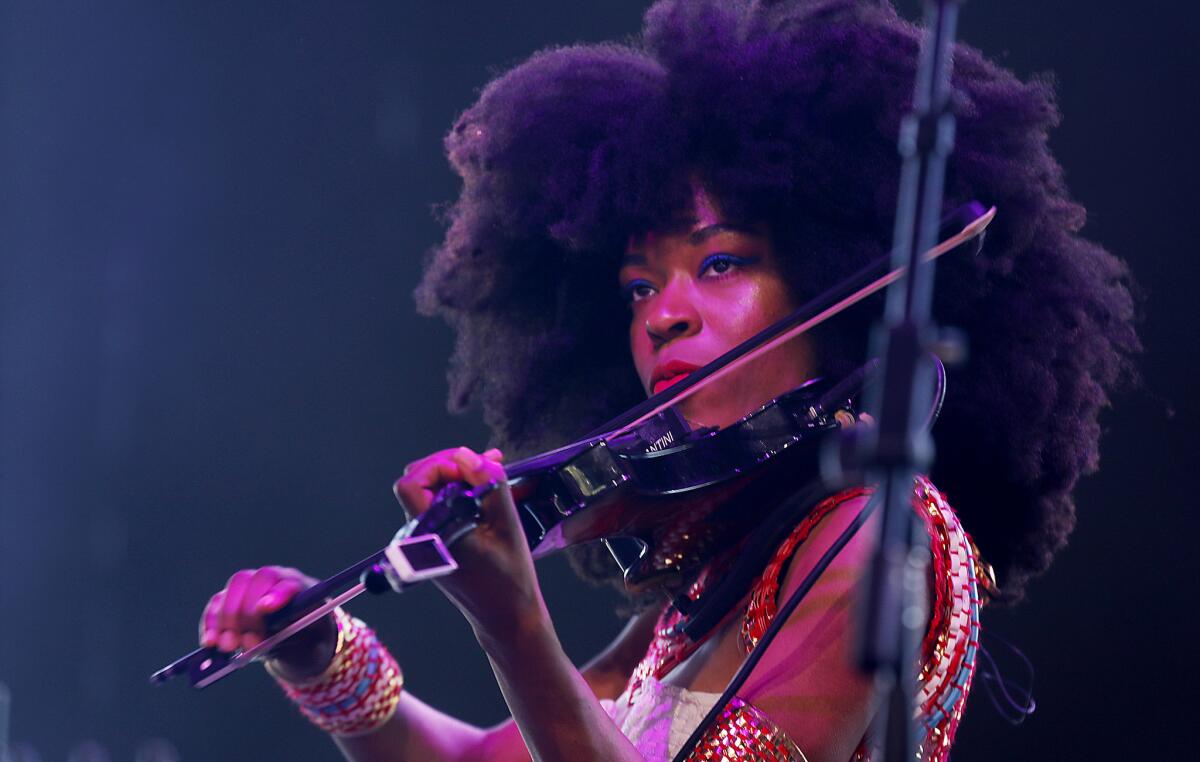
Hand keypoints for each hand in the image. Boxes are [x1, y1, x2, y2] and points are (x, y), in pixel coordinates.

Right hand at [199, 565, 336, 679]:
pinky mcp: (232, 599)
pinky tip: (210, 643)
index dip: (276, 595)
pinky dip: (210, 624)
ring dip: (226, 620)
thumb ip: (296, 647)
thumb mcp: (315, 646)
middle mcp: (275, 581)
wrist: (301, 638)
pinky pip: (216, 605)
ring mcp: (252, 587)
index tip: (265, 609)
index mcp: (302, 588)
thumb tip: (258, 648)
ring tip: (228, 647)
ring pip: (233, 590)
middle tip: (244, 644)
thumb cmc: (310, 640)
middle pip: (255, 582)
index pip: (288, 583)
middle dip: (247, 614)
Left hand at [392, 446, 546, 640]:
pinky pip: (438, 507)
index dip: (439, 465)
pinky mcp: (435, 543)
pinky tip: (485, 489)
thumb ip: (488, 484)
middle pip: (417, 482)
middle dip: (449, 465)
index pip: (412, 484)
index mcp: (432, 535)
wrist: (507, 618)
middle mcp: (421, 538)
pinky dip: (459, 492)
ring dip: (457, 477)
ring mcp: (426, 541)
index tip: (472, 466)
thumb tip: (467, 455)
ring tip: (491, 470)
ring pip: (429, 492)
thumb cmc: (510, 578)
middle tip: (485, 461)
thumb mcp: (507, 525)